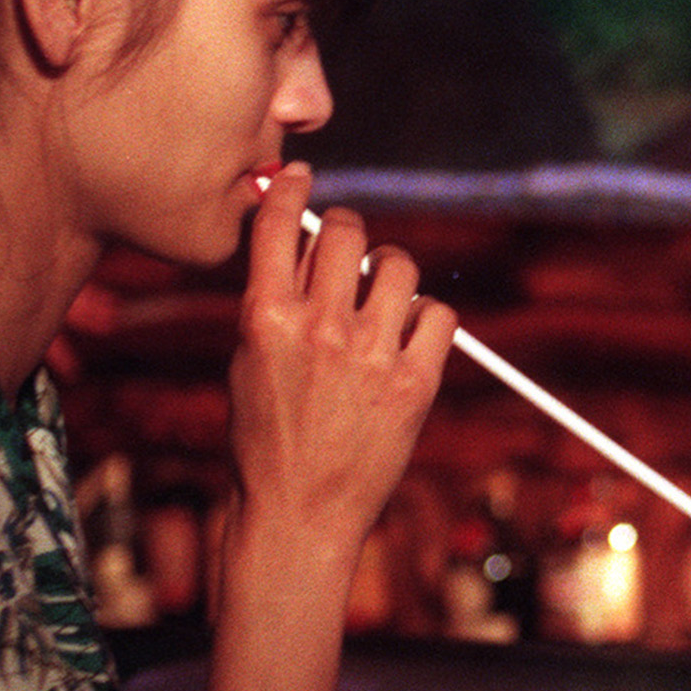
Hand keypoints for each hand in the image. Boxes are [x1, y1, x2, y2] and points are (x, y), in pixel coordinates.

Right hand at [225, 165, 455, 560]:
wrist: (297, 511)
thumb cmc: (266, 437)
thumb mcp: (249, 361)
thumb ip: (275, 301)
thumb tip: (302, 245)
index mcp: (264, 318)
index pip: (277, 226)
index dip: (292, 191)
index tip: (302, 179)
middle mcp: (318, 328)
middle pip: (347, 233)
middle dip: (348, 232)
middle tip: (349, 249)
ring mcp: (369, 355)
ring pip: (400, 267)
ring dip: (393, 272)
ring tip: (383, 296)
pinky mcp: (414, 383)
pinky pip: (440, 314)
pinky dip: (429, 318)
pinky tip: (411, 335)